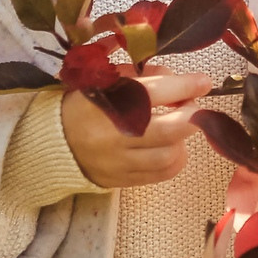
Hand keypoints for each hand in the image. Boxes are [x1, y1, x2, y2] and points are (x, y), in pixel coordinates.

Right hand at [61, 70, 210, 189]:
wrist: (53, 143)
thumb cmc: (84, 105)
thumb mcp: (105, 81)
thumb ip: (140, 77)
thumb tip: (175, 79)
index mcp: (105, 104)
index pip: (153, 93)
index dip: (184, 87)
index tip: (203, 82)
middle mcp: (112, 136)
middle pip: (167, 129)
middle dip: (190, 116)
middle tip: (194, 106)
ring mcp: (117, 162)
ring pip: (168, 157)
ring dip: (183, 140)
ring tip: (179, 127)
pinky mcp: (121, 180)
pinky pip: (160, 175)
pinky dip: (174, 159)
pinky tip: (172, 146)